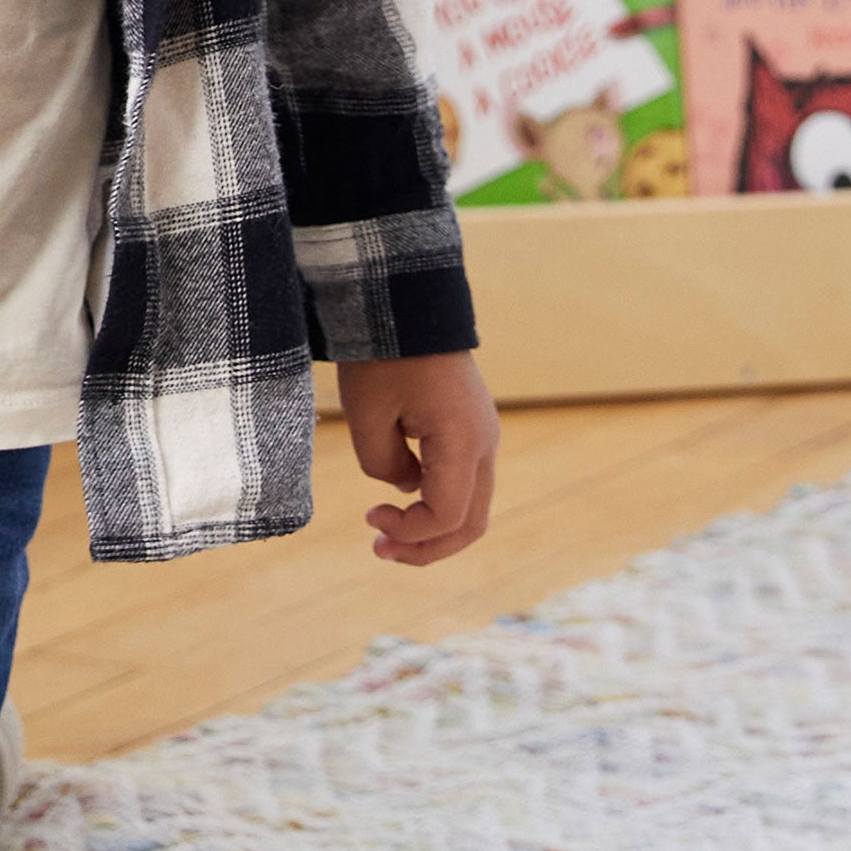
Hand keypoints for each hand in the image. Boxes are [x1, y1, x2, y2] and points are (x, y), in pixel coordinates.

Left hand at [344, 353, 497, 565]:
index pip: (448, 515)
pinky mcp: (470, 427)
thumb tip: (405, 487)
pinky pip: (464, 481)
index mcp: (463, 442)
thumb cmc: (383, 353)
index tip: (368, 517)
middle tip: (378, 550)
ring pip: (472, 505)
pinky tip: (400, 500)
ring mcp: (482, 435)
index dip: (410, 532)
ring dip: (433, 529)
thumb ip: (381, 463)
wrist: (406, 299)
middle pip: (471, 523)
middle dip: (426, 546)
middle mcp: (484, 444)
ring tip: (385, 533)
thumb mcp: (366, 412)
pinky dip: (437, 502)